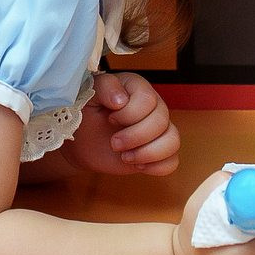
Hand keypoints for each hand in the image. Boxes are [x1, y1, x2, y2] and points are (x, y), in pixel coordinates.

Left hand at [61, 71, 179, 175]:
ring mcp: (158, 130)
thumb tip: (121, 100)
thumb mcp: (89, 95)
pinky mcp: (158, 152)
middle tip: (113, 143)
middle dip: (135, 137)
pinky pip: (172, 162)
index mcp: (137, 88)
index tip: (109, 119)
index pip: (148, 100)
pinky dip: (155, 167)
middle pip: (161, 122)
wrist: (82, 140)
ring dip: (147, 153)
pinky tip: (136, 165)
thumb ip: (104, 87)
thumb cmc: (86, 113)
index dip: (129, 114)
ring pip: (173, 141)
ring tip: (125, 157)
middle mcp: (153, 107)